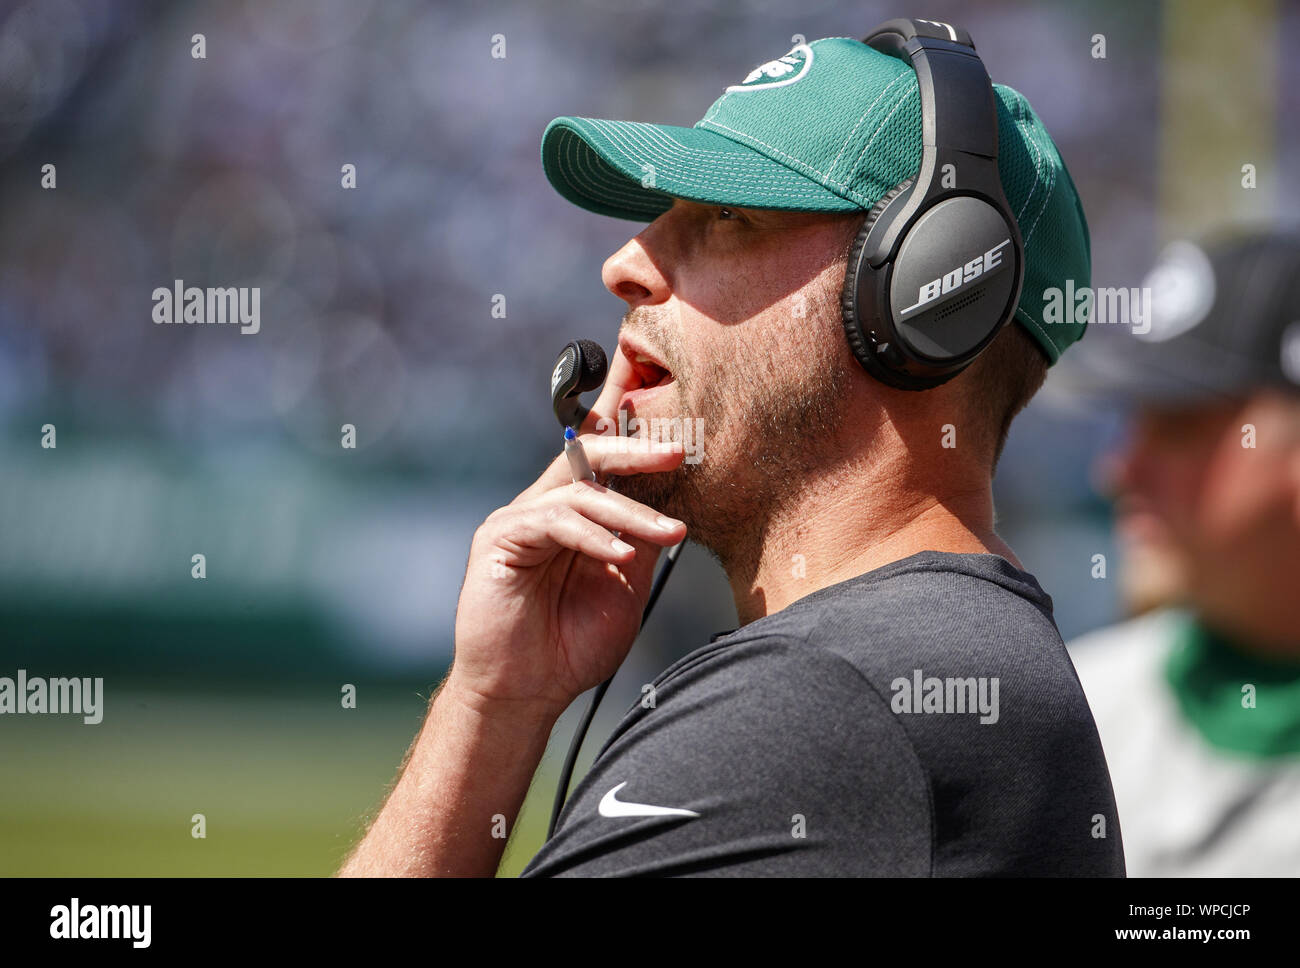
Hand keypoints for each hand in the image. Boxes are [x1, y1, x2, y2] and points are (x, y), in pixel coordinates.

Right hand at [449, 429, 686, 717]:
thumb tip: (673, 507)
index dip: (632, 439)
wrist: (525, 693)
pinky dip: (593, 536)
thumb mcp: (625, 588)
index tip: (674, 431)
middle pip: (587, 457)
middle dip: (635, 451)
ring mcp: (518, 520)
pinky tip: (621, 555)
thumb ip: (642, 545)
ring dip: (631, 512)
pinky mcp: (499, 537)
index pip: (602, 464)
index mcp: (573, 518)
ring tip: (669, 533)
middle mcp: (543, 509)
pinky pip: (554, 521)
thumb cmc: (571, 647)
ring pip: (580, 493)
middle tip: (675, 453)